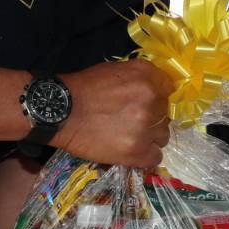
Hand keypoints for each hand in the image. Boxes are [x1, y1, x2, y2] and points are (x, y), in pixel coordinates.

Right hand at [55, 60, 172, 168]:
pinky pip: (155, 157)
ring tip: (127, 137)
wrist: (60, 112)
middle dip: (152, 119)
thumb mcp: (115, 71)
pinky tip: (129, 151)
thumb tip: (155, 91)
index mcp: (146, 76)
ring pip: (163, 136)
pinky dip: (144, 156)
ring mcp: (145, 127)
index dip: (157, 99)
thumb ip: (139, 78)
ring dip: (149, 138)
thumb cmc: (84, 88)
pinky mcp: (137, 151)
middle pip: (166, 114)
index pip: (169, 90)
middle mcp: (151, 99)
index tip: (147, 105)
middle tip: (131, 121)